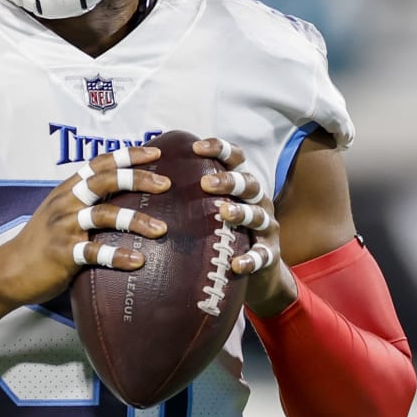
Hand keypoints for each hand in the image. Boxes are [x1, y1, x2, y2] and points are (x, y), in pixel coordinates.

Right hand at [0, 146, 170, 307]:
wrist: (8, 271)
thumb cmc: (40, 243)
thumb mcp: (59, 213)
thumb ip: (85, 202)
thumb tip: (123, 198)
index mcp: (67, 190)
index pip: (100, 164)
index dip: (127, 156)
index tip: (155, 153)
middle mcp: (66, 203)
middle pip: (105, 181)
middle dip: (137, 179)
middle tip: (165, 184)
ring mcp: (64, 227)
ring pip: (104, 215)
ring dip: (135, 221)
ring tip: (161, 230)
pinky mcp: (63, 253)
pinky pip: (94, 252)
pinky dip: (118, 256)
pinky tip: (138, 261)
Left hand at [192, 137, 294, 316]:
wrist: (256, 269)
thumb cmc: (224, 231)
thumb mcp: (211, 209)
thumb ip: (189, 193)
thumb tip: (147, 177)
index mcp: (242, 186)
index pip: (236, 160)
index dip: (220, 150)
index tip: (196, 148)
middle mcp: (258, 201)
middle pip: (249, 183)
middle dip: (229, 181)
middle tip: (205, 182)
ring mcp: (266, 227)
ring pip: (258, 215)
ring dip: (242, 213)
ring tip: (224, 213)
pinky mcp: (269, 254)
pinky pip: (262, 256)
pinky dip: (251, 259)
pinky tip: (236, 265)